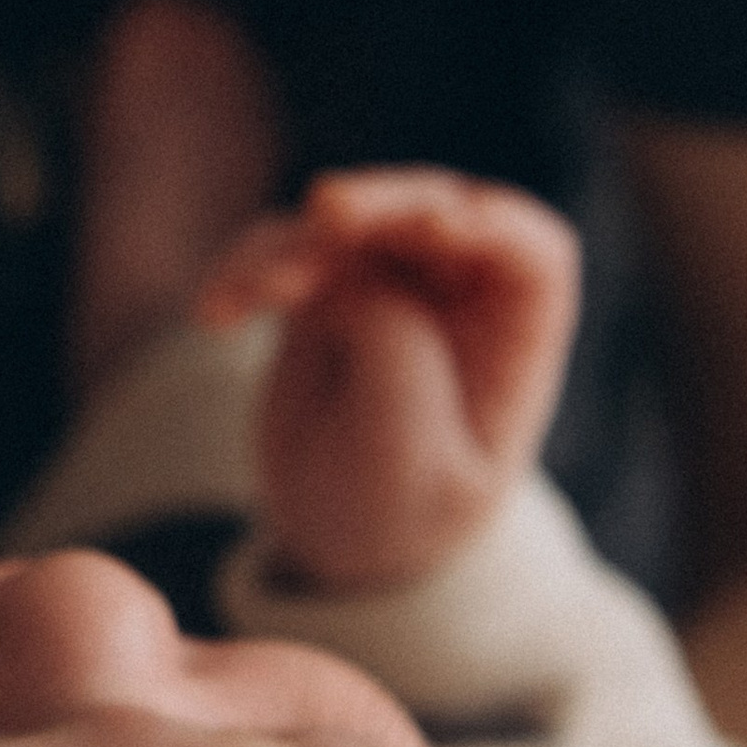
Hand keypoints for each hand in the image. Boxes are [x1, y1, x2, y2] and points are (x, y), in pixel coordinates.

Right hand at [199, 168, 579, 589]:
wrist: (339, 541)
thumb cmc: (399, 515)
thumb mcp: (406, 461)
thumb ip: (394, 361)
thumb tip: (355, 278)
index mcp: (518, 334)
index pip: (531, 253)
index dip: (494, 225)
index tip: (441, 227)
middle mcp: (463, 289)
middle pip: (435, 208)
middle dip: (382, 204)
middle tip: (325, 214)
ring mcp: (391, 277)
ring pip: (348, 220)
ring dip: (291, 247)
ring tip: (237, 301)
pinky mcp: (326, 281)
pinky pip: (286, 246)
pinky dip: (248, 266)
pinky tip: (215, 312)